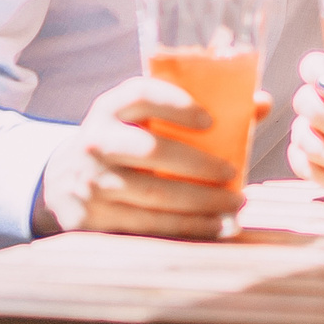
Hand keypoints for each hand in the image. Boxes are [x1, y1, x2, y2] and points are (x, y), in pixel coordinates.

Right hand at [31, 76, 264, 237]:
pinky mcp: (90, 221)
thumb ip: (196, 111)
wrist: (63, 182)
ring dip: (200, 204)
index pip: (141, 94)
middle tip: (233, 174)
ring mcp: (90, 183)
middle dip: (200, 165)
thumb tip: (261, 104)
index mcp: (110, 109)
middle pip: (152, 150)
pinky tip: (213, 228)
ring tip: (234, 206)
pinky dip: (185, 230)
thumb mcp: (140, 122)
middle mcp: (95, 142)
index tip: (211, 120)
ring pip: (154, 196)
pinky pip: (146, 228)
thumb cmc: (122, 146)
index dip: (177, 104)